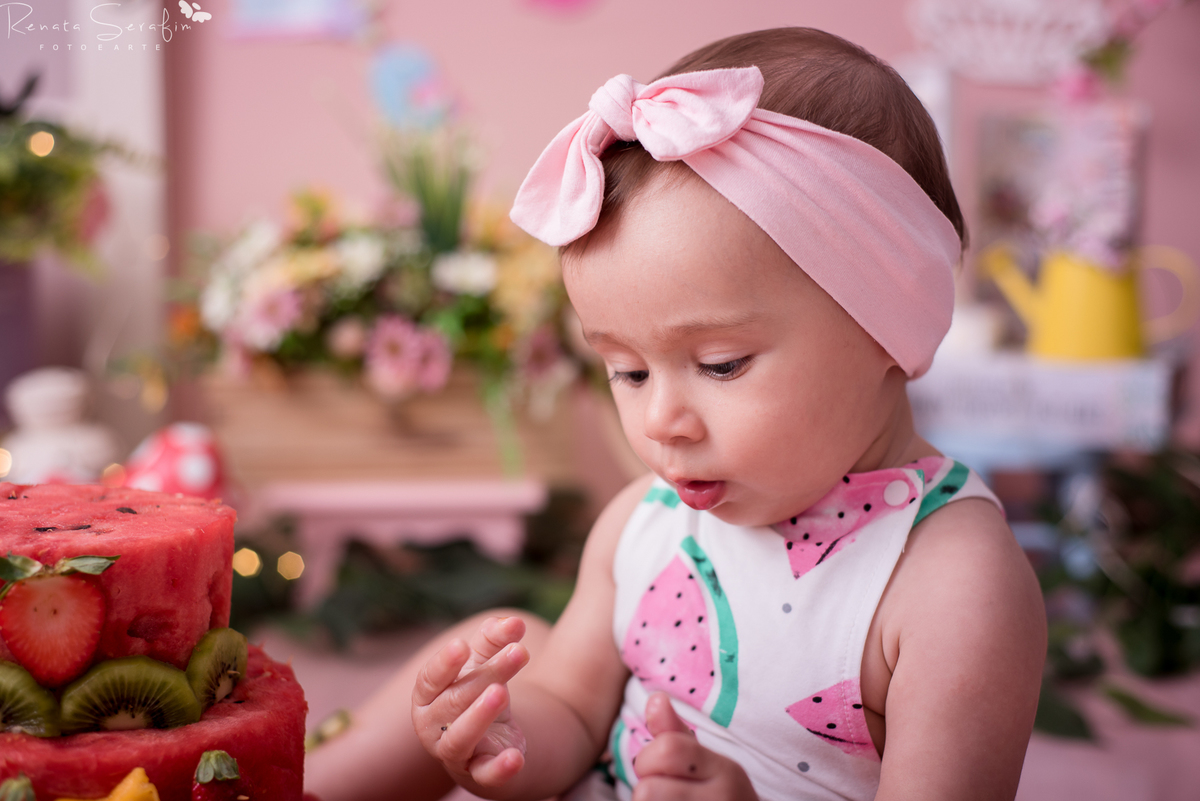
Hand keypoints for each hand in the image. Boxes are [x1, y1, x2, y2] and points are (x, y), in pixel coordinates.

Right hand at [412, 616, 531, 787]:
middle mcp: (433, 726)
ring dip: (480, 716)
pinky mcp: (478, 774)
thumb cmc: (476, 693)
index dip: (445, 663)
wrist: (489, 742)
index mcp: (427, 696)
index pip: (431, 679)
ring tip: (501, 693)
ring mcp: (454, 753)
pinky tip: (516, 757)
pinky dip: (499, 769)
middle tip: (519, 652)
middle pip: (456, 699)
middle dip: (487, 674)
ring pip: (460, 738)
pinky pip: (486, 775)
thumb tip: (513, 622)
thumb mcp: (482, 664)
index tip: (462, 645)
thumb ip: (494, 640)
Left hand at [632, 693, 757, 800]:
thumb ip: (676, 734)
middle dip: (645, 790)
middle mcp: (724, 799)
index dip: (649, 759)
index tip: (659, 770)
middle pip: (648, 789)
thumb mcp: (706, 764)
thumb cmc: (719, 798)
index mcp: (726, 771)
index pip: (666, 749)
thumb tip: (656, 699)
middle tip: (664, 795)